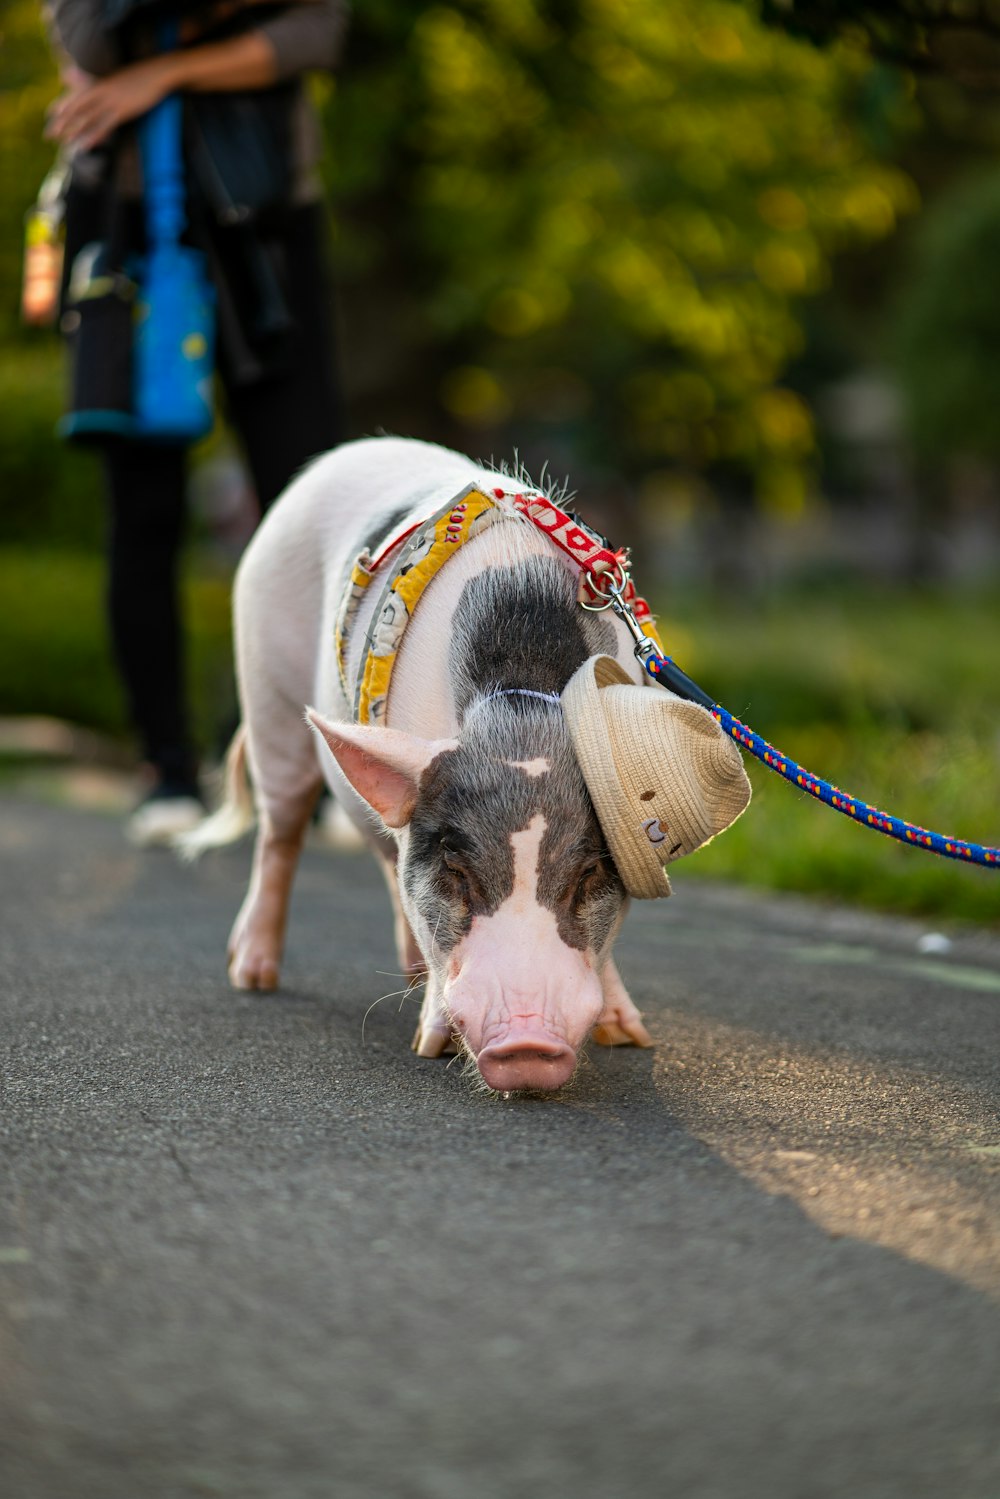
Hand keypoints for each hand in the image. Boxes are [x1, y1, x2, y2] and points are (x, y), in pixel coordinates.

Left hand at [45, 56, 176, 150]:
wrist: (157, 73)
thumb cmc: (141, 76)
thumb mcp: (121, 78)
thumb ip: (108, 82)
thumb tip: (98, 84)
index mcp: (100, 83)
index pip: (76, 95)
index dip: (62, 104)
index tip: (50, 113)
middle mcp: (101, 91)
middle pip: (76, 108)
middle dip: (61, 121)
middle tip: (48, 134)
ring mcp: (110, 101)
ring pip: (86, 118)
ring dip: (72, 130)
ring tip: (60, 141)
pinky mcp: (122, 111)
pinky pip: (104, 125)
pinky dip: (93, 135)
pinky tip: (84, 145)